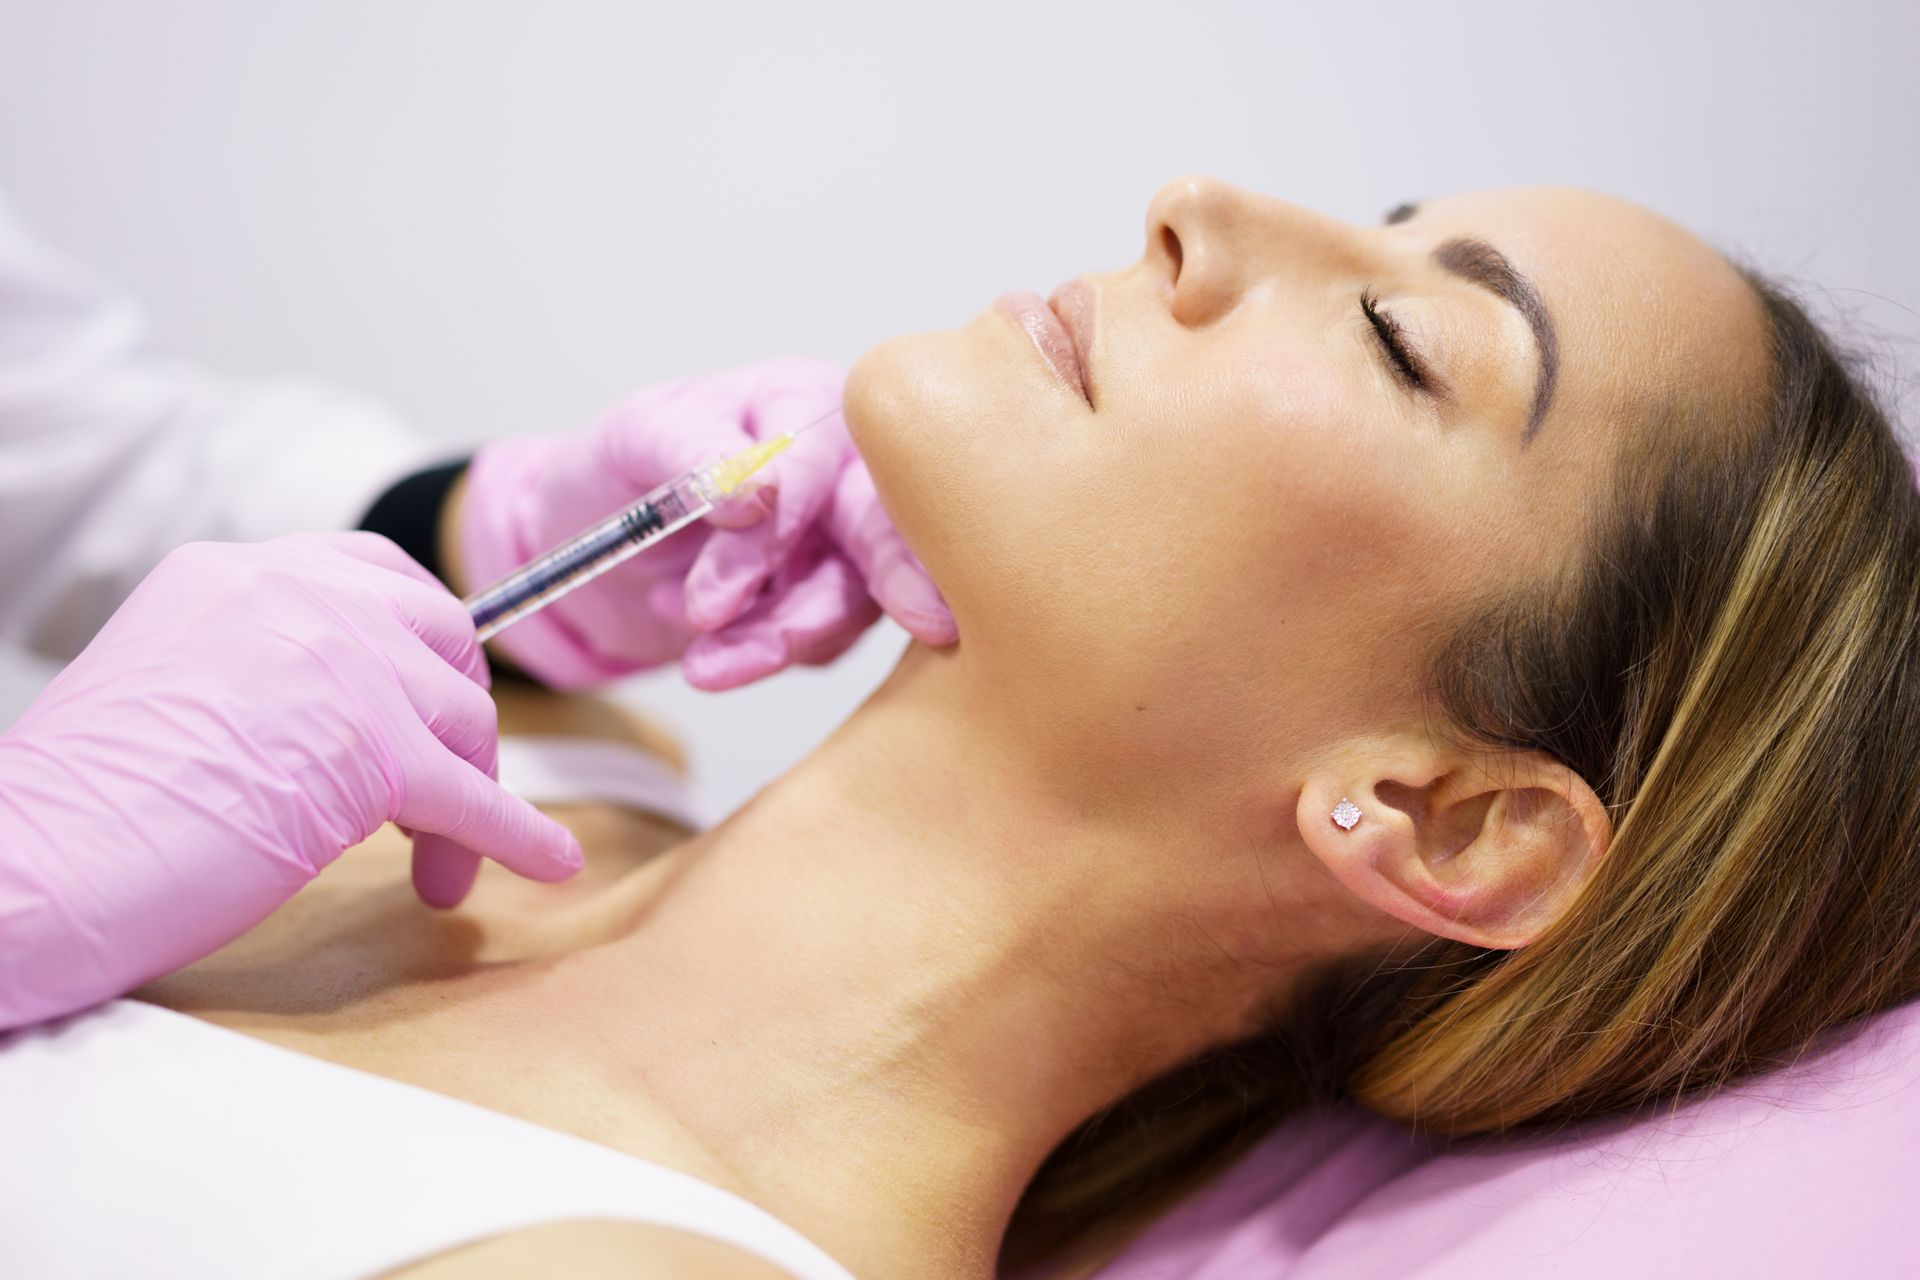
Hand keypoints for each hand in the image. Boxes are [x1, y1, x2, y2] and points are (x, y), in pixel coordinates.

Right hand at [0, 532, 582, 1030]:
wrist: (32, 865)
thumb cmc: (84, 805)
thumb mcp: (174, 682)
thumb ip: (263, 667)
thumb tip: (348, 710)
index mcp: (238, 573)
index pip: (376, 575)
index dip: (423, 638)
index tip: (435, 690)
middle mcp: (297, 597)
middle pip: (441, 638)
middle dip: (457, 717)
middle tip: (443, 791)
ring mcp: (343, 666)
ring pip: (464, 721)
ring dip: (469, 800)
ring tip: (433, 871)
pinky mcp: (374, 754)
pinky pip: (476, 799)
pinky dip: (517, 836)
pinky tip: (546, 861)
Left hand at [454, 358, 955, 691]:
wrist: (591, 545)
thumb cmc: (618, 470)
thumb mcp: (636, 440)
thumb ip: (694, 453)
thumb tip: (758, 491)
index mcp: (803, 401)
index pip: (818, 462)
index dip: (776, 533)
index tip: (711, 601)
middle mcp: (840, 468)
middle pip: (878, 528)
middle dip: (873, 588)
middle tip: (924, 625)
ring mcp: (844, 540)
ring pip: (849, 601)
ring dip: (776, 643)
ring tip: (699, 666)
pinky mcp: (833, 601)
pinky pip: (824, 642)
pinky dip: (761, 656)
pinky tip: (709, 647)